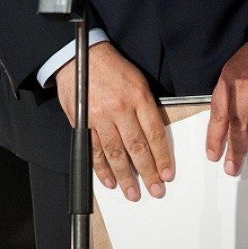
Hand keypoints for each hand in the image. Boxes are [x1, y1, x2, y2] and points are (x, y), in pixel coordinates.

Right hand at [55, 41, 173, 201]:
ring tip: (133, 193)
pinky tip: (110, 181)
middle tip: (156, 190)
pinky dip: (102, 169)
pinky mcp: (84, 122)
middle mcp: (121, 108)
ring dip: (126, 176)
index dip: (162, 156)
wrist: (80, 55)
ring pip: (116, 153)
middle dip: (148, 172)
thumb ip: (145, 107)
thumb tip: (154, 136)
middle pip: (137, 146)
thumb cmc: (111, 66)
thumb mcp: (136, 80)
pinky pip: (94, 150)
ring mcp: (101, 116)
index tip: (167, 174)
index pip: (155, 132)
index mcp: (138, 96)